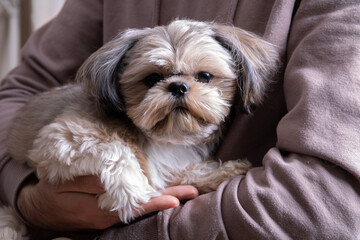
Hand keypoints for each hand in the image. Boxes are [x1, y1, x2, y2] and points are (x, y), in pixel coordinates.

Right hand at [17, 175, 197, 230]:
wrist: (40, 209)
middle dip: (169, 199)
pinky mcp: (109, 214)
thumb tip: (110, 180)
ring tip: (185, 193)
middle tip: (192, 193)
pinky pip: (134, 208)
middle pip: (145, 209)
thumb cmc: (53, 194)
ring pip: (142, 209)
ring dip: (164, 200)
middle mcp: (111, 217)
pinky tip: (163, 196)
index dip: (154, 203)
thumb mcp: (64, 186)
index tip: (175, 200)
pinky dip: (151, 202)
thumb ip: (87, 183)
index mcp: (101, 211)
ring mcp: (112, 217)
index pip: (134, 207)